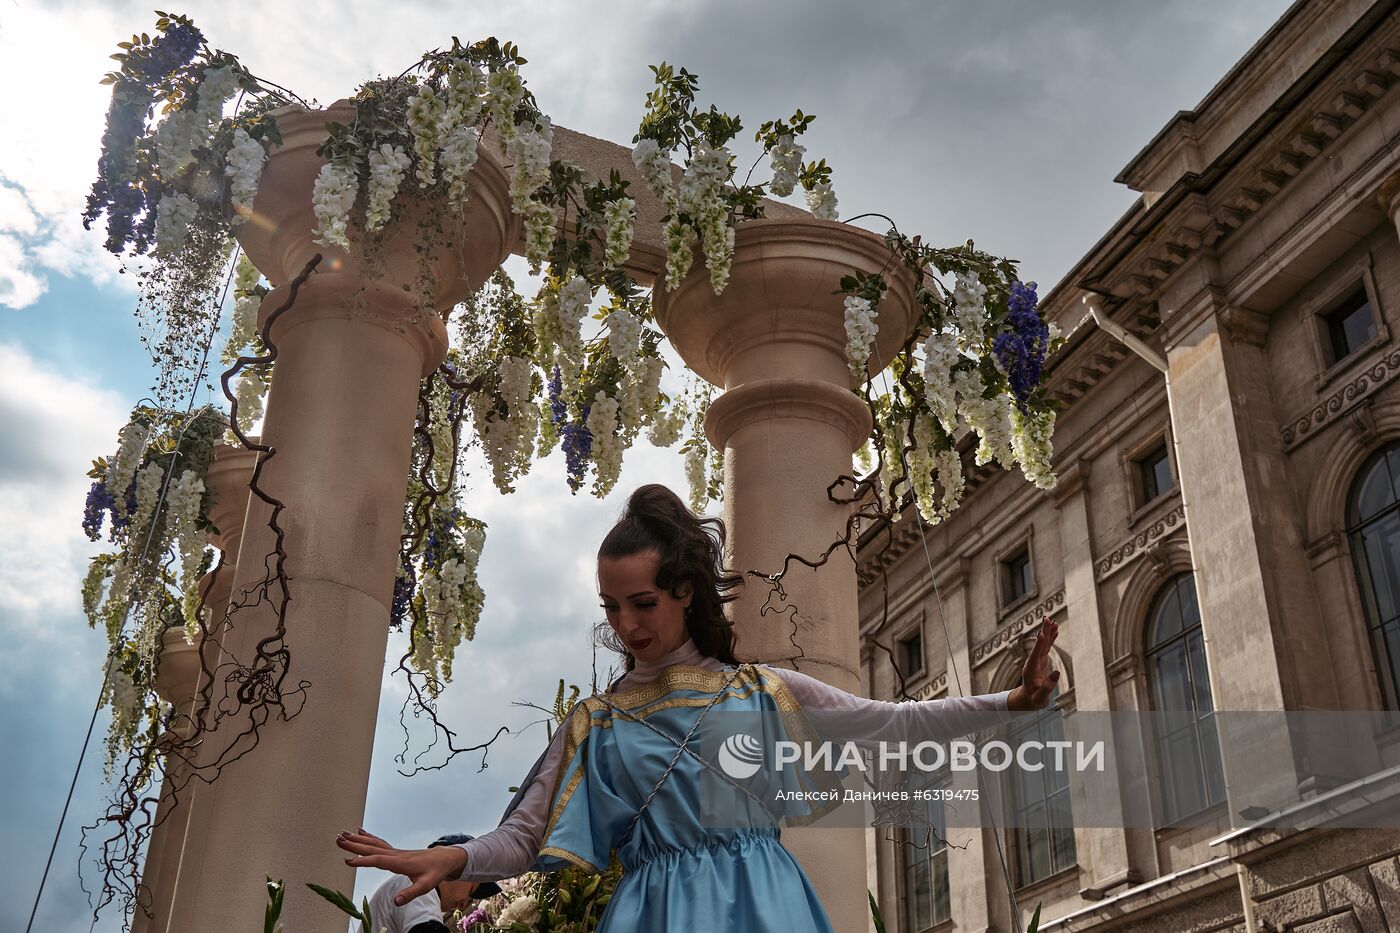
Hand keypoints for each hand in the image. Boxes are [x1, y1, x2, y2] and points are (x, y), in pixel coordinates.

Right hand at [335, 829, 466, 905]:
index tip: (348, 861)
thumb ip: (410, 893)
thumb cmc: (436, 872)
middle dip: (354, 845)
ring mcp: (395, 852)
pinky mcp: (396, 852)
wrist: (446, 859)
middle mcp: (396, 855)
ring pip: (373, 844)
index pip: (378, 861)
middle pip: (372, 849)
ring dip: (358, 839)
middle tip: (338, 840)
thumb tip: (396, 902)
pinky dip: (369, 837)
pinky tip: (360, 832)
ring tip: (343, 835)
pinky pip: (379, 843)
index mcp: (401, 863)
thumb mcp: (426, 885)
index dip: (363, 861)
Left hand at [1009, 617, 1060, 710]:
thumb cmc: (1033, 700)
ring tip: (1052, 621)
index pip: (1035, 655)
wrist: (1027, 699)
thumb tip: (1057, 673)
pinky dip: (1051, 638)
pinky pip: (1046, 647)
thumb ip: (1047, 687)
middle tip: (1047, 619)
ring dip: (1047, 632)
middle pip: (1039, 645)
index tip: (1042, 633)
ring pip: (1043, 644)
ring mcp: (1037, 660)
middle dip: (1043, 632)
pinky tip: (1055, 630)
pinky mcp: (1041, 660)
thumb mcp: (1039, 698)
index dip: (1039, 644)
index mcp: (1030, 670)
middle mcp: (1033, 662)